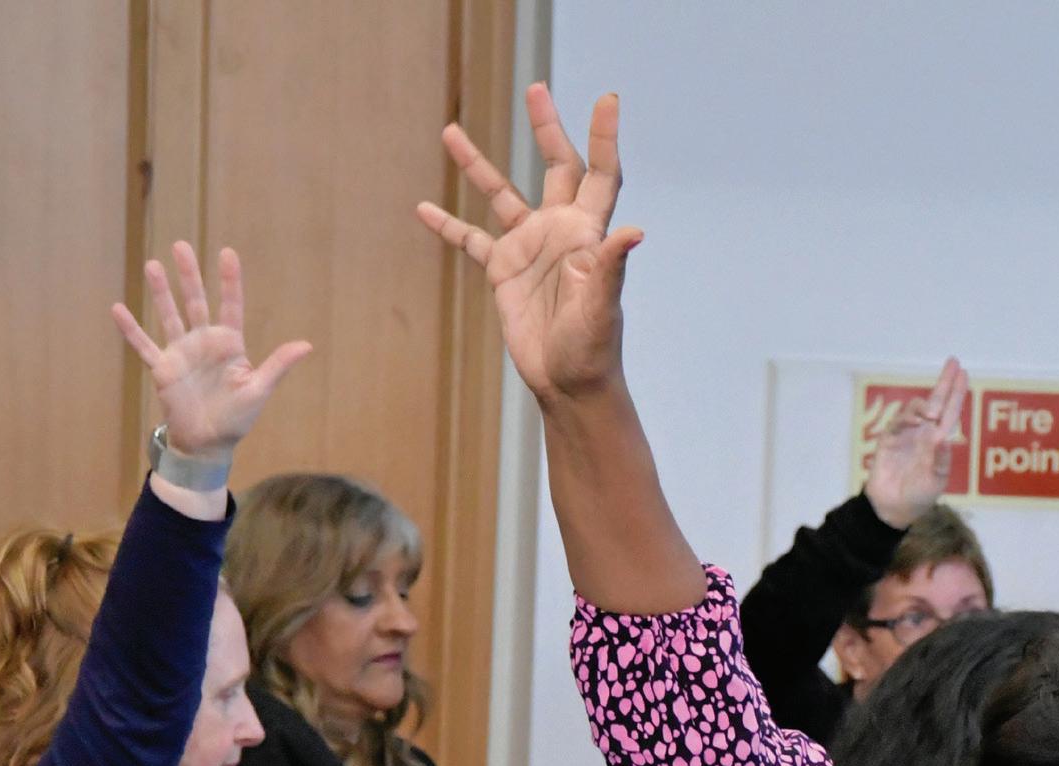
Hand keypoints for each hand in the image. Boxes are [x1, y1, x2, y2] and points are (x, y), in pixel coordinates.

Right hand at [110, 243, 311, 455]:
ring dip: (160, 292)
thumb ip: (277, 365)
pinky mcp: (162, 368)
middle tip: (181, 245)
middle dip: (189, 275)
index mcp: (230, 344)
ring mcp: (181, 353)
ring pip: (169, 316)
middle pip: (196, 302)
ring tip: (151, 265)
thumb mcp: (259, 389)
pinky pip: (144, 346)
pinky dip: (131, 330)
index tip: (228, 253)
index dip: (229, 281)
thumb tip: (306, 345)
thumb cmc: (237, 417)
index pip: (230, 306)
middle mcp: (204, 343)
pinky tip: (117, 309)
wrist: (208, 443)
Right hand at [420, 83, 638, 399]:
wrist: (569, 384)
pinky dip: (449, 225)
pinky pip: (471, 240)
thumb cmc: (594, 350)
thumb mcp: (603, 309)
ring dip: (477, 165)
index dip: (603, 137)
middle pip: (555, 167)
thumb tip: (634, 232)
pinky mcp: (503, 272)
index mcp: (587, 234)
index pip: (600, 174)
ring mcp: (529, 249)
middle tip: (535, 89)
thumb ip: (611, 269)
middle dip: (546, 129)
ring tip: (451, 131)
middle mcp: (560, 232)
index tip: (607, 99)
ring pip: (501, 195)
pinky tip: (424, 208)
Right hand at [866, 357, 970, 527]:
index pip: (951, 411)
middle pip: (936, 401)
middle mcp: (924, 433)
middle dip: (945, 382)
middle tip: (953, 362)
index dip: (957, 392)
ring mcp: (906, 434)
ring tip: (931, 413)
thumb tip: (945, 437)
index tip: (964, 372)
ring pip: (916, 408)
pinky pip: (898, 422)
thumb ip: (941, 460)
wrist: (893, 508)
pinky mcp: (889, 439)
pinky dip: (907, 418)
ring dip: (924, 405)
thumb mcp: (936, 480)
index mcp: (940, 440)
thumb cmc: (920, 496)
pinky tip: (916, 421)